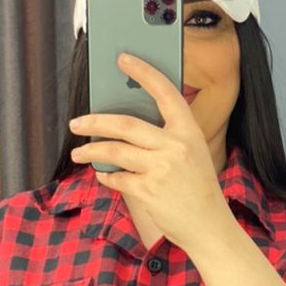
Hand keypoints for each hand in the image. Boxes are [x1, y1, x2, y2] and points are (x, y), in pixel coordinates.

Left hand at [68, 52, 232, 254]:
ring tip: (79, 152)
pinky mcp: (149, 192)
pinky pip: (118, 178)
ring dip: (91, 151)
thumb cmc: (198, 189)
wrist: (209, 226)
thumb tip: (127, 125)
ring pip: (114, 151)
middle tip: (76, 122)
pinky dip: (106, 177)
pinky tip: (102, 176)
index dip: (144, 72)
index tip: (123, 59)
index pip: (165, 92)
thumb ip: (167, 137)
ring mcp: (161, 169)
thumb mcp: (192, 155)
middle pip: (125, 124)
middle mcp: (175, 147)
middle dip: (95, 121)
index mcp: (189, 132)